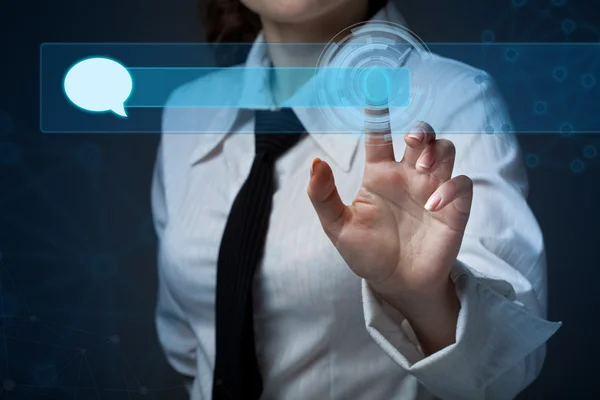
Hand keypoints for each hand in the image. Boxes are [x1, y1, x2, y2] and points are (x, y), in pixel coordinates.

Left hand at [307, 108, 472, 318]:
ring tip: (422, 169)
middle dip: (421, 130)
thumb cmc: (367, 254)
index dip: (378, 112)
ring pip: (446, 150)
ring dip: (437, 151)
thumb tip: (315, 163)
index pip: (380, 135)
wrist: (396, 285)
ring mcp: (432, 190)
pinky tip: (432, 204)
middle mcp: (407, 176)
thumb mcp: (337, 228)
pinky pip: (462, 183)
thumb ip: (323, 196)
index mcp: (379, 174)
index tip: (376, 87)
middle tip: (413, 141)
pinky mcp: (454, 209)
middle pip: (422, 136)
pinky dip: (451, 187)